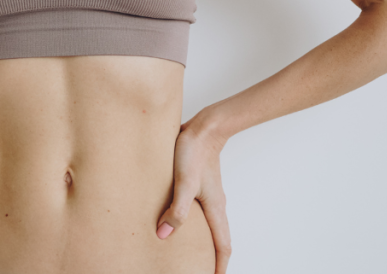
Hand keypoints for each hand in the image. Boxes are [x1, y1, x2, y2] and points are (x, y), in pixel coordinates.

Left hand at [156, 111, 230, 273]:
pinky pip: (200, 212)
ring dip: (205, 241)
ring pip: (210, 225)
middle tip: (203, 270)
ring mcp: (209, 195)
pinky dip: (195, 224)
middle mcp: (215, 205)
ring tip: (191, 252)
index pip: (223, 245)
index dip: (219, 265)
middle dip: (213, 258)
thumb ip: (176, 209)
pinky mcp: (200, 185)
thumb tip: (164, 234)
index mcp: (215, 209)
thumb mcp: (184, 182)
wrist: (204, 127)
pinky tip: (179, 221)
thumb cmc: (195, 152)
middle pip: (219, 238)